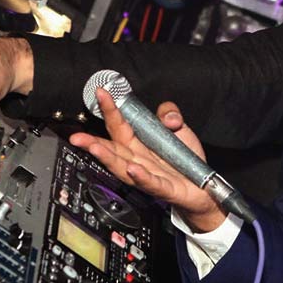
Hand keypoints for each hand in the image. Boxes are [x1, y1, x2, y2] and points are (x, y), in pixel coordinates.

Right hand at [68, 90, 225, 230]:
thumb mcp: (180, 128)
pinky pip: (151, 183)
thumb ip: (170, 114)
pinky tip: (133, 168)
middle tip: (78, 136)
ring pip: (123, 167)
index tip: (101, 93)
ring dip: (109, 158)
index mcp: (138, 143)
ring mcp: (148, 175)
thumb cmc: (186, 160)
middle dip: (93, 142)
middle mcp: (138, 159)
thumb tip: (166, 116)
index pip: (119, 125)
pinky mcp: (164, 189)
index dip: (110, 109)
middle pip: (112, 150)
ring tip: (95, 148)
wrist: (204, 187)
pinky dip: (141, 176)